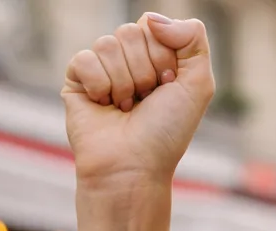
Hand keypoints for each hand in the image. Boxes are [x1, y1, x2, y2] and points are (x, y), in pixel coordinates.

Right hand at [62, 14, 213, 190]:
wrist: (134, 166)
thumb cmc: (166, 132)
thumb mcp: (198, 84)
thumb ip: (193, 39)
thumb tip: (152, 19)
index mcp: (156, 57)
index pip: (153, 26)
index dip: (164, 57)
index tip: (168, 87)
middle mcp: (128, 60)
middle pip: (131, 32)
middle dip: (144, 70)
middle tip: (145, 100)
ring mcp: (101, 68)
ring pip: (108, 44)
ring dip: (124, 82)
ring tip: (126, 108)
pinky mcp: (76, 80)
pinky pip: (85, 59)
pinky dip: (100, 86)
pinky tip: (104, 106)